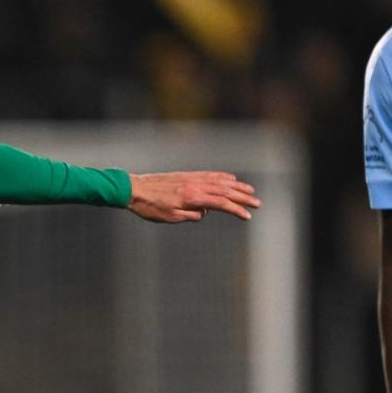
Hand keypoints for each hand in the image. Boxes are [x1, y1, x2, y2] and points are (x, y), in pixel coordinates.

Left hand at [127, 171, 260, 222]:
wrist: (134, 189)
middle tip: (258, 203)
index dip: (236, 210)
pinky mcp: (187, 175)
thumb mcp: (170, 218)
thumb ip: (191, 216)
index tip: (247, 216)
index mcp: (192, 198)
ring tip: (250, 191)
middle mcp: (195, 185)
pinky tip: (230, 179)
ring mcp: (192, 178)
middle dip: (243, 198)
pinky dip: (222, 177)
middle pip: (225, 191)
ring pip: (219, 181)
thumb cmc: (150, 207)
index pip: (221, 204)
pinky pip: (209, 175)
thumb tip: (205, 212)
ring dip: (237, 186)